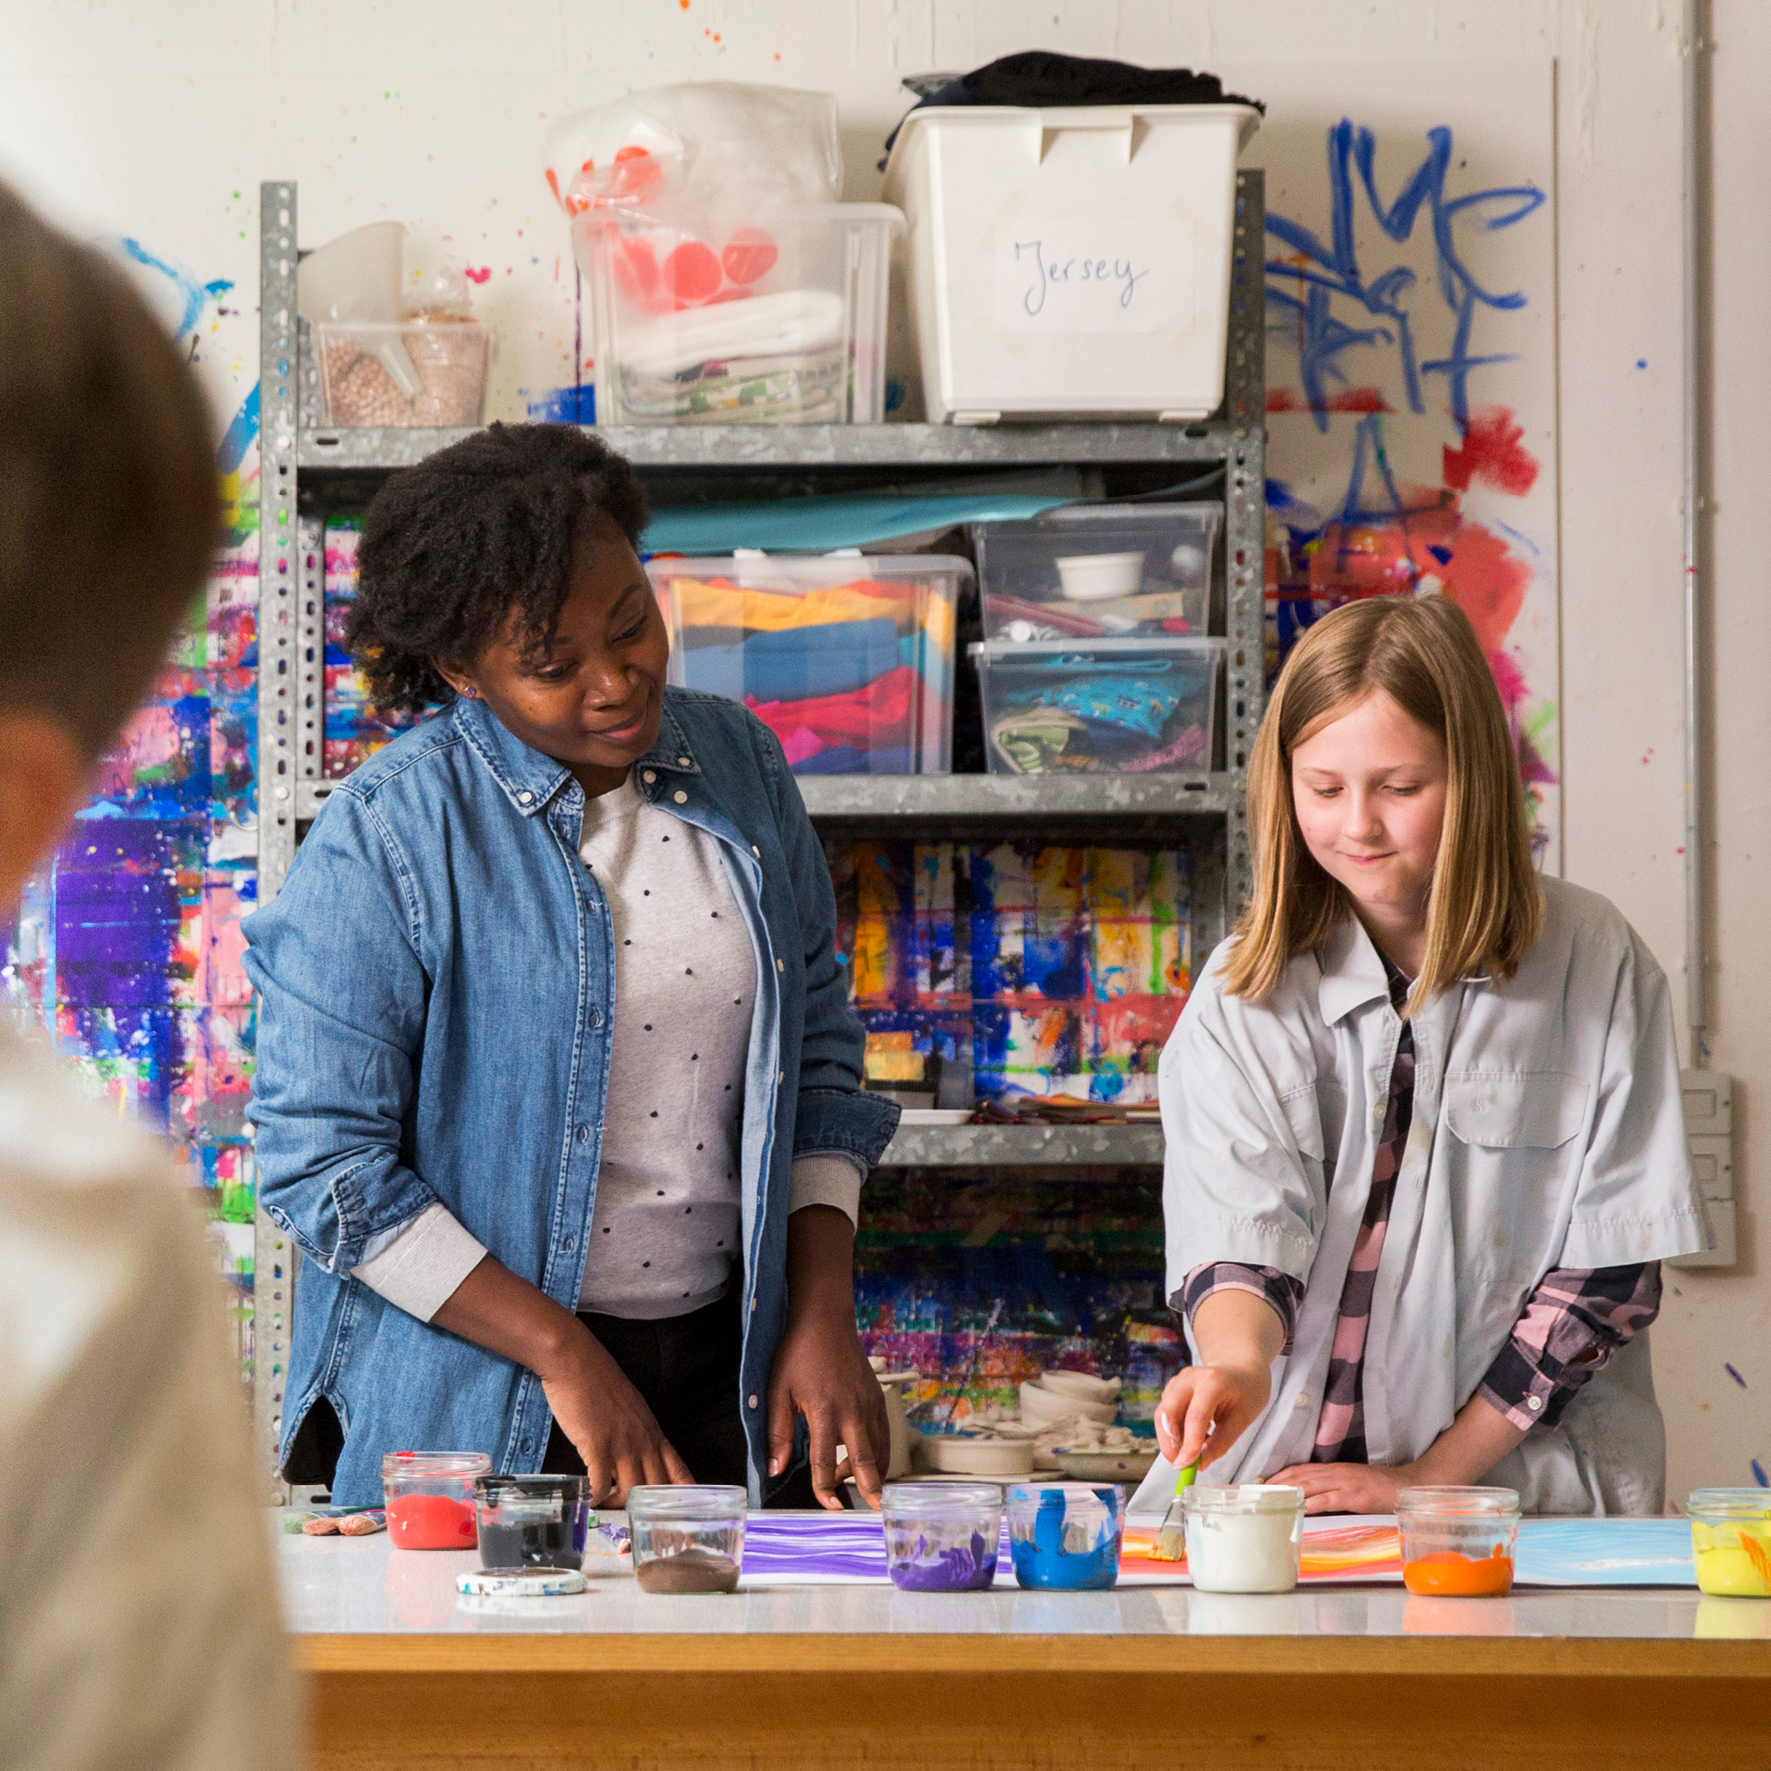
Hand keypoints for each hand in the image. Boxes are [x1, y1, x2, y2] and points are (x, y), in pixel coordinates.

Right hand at [536, 1325, 692, 1505]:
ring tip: (606, 1507)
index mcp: (653, 1433)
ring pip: (630, 1492)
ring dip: (618, 1506)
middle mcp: (642, 1442)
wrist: (576, 1362)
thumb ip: (637, 1436)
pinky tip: (588, 1501)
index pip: (678, 1470)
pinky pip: (600, 1485)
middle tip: (642, 1528)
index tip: (690, 1514)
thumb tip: (635, 1461)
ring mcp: (621, 1445)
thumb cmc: (601, 1384)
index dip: (685, 1494)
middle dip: (651, 1512)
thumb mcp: (631, 1409)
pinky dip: (596, 1499)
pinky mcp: (597, 1446)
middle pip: (656, 1488)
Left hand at [766, 1306, 889, 1510]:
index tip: (828, 1506)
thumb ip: (778, 1433)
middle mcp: (852, 1410)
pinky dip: (880, 1452)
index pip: (825, 1461)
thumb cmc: (798, 1354)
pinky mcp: (878, 1398)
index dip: (825, 1489)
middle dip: (870, 1488)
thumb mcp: (778, 1391)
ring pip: (880, 1449)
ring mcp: (869, 1404)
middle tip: (874, 1510)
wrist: (825, 1321)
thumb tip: (776, 1469)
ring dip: (872, 1471)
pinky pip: (884, 1433)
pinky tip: (866, 1459)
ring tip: (859, 1485)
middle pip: (865, 1460)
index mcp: (824, 1411)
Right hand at [1154, 1361, 1271, 1473]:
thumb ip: (1221, 1443)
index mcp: (1213, 1381)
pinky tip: (1192, 1438)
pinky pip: (1165, 1415)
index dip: (1188, 1443)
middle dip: (1169, 1442)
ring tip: (1192, 1452)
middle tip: (1181, 1466)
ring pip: (1162, 1414)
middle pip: (1168, 1412)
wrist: (1240, 1369)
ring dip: (1171, 1439)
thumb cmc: (1245, 1393)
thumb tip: (1200, 1464)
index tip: (1185, 1466)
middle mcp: (1189, 1378)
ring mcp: (1178, 1382)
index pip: (1195, 1416)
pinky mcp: (1172, 1389)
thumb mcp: (1242, 1420)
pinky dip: (1173, 1432)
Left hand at [1268, 1460, 1412, 1515]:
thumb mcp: (1350, 1484)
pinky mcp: (1355, 1496)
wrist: (1406, 1486)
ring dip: (1288, 1492)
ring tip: (1271, 1499)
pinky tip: (1300, 1508)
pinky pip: (1330, 1499)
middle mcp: (1335, 1472)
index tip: (1261, 1484)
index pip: (1299, 1469)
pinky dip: (1313, 1503)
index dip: (1279, 1476)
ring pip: (1310, 1485)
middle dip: (1276, 1484)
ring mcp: (1345, 1483)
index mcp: (1333, 1469)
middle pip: (1299, 1476)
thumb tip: (1309, 1501)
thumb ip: (1331, 1489)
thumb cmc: (1378, 1488)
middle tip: (1258, 1493)